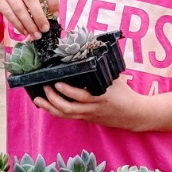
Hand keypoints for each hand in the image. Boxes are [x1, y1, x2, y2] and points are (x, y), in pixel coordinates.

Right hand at [0, 0, 58, 39]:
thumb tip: (49, 17)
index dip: (53, 2)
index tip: (55, 15)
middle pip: (32, 0)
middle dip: (40, 17)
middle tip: (45, 29)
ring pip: (20, 9)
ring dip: (29, 24)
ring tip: (36, 34)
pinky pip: (9, 14)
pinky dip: (18, 25)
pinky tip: (25, 31)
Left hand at [30, 74, 149, 130]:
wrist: (133, 114)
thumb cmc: (124, 94)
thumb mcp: (114, 79)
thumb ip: (100, 70)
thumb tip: (88, 52)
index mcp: (100, 97)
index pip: (81, 96)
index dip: (67, 91)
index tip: (57, 82)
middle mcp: (93, 108)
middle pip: (69, 108)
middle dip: (54, 99)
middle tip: (45, 87)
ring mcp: (89, 116)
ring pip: (66, 115)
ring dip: (50, 108)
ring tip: (38, 99)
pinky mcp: (87, 120)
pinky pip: (69, 117)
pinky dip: (56, 112)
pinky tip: (47, 106)